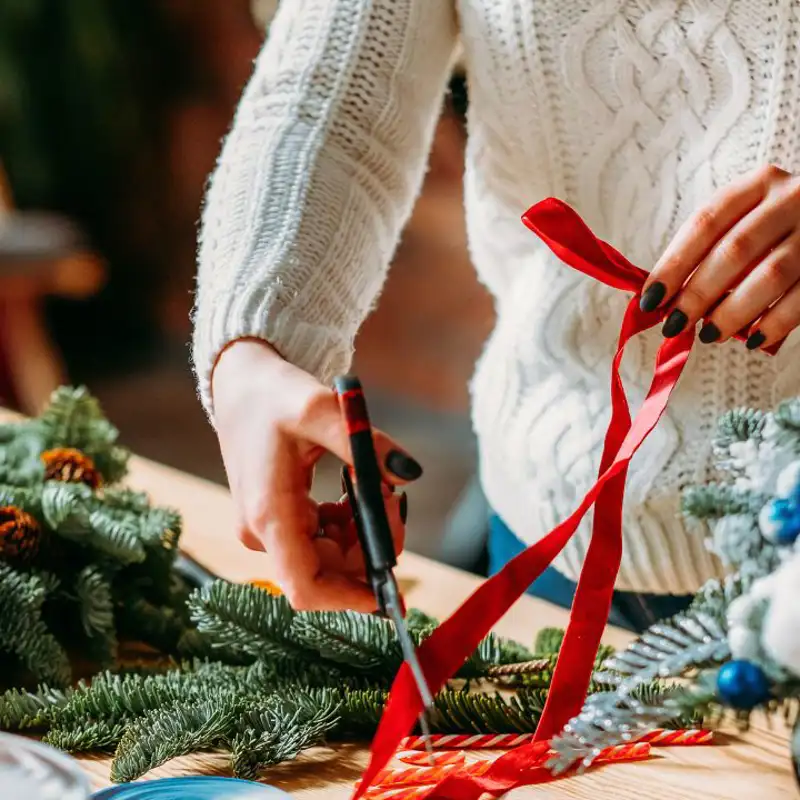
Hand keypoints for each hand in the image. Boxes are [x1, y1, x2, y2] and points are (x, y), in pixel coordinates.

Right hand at [211, 339, 420, 611]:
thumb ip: (366, 444)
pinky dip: (347, 522)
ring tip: (376, 484)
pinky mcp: (276, 518)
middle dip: (370, 546)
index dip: (350, 599)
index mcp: (268, 514)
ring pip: (329, 555)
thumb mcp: (319, 409)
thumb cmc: (272, 394)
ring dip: (362, 531)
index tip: (391, 590)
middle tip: (394, 499)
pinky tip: (355, 487)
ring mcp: (268, 527)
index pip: (307, 587)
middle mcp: (263, 531)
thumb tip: (408, 474)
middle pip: (328, 570)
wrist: (239, 383)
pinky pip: (321, 538)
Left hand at [640, 164, 799, 349]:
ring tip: (709, 335)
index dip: (674, 264)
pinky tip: (753, 340)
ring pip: (770, 275)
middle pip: (735, 250)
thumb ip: (708, 252)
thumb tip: (663, 299)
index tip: (650, 299)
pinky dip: (775, 322)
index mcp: (756, 186)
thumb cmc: (776, 229)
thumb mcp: (744, 222)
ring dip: (733, 311)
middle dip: (698, 293)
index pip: (705, 223)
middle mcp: (789, 200)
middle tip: (674, 324)